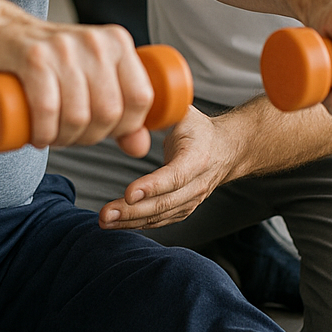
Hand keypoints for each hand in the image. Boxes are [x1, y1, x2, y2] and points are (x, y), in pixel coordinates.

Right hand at [0, 23, 155, 155]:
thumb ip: (121, 110)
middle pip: (109, 111)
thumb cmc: (47, 58)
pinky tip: (39, 137)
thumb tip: (141, 146)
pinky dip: (44, 132)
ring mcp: (63, 48)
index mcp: (117, 42)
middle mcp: (95, 41)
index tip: (103, 131)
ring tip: (52, 136)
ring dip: (64, 140)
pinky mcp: (32, 57)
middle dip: (90, 138)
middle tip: (70, 136)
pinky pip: (48, 108)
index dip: (125, 127)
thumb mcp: (92, 75)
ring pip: (78, 115)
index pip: (139, 97)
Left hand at [97, 107, 236, 229]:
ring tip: (104, 220)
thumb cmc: (200, 130)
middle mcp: (197, 184)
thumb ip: (161, 112)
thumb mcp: (184, 114)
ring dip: (130, 221)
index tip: (129, 193)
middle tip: (105, 214)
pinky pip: (160, 221)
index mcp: (198, 158)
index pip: (175, 176)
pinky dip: (137, 224)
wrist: (226, 150)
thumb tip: (131, 107)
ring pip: (160, 215)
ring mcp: (192, 200)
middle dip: (132, 211)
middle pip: (164, 203)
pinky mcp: (183, 209)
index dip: (153, 186)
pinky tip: (117, 224)